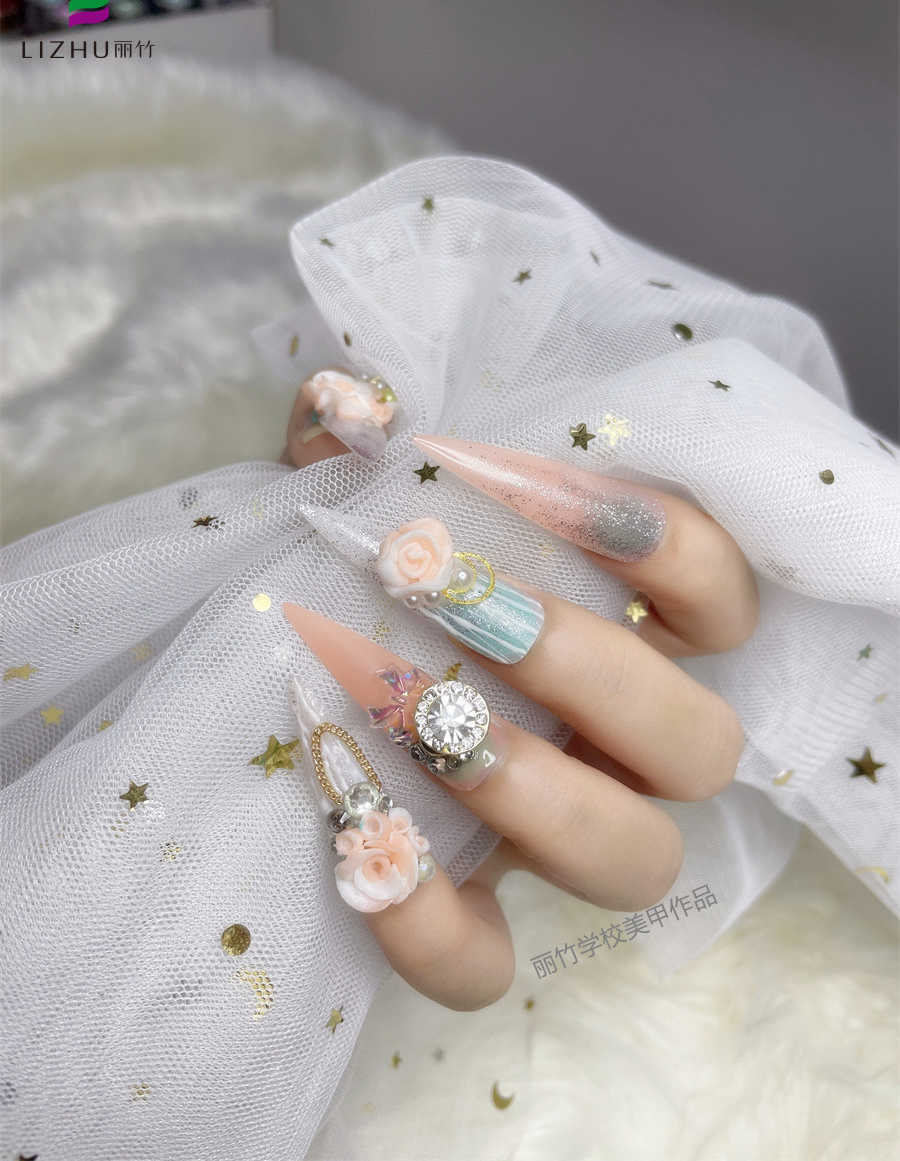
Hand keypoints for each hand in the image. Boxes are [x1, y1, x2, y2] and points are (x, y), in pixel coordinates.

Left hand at [282, 410, 755, 1009]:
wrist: (269, 678)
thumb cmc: (342, 577)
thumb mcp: (348, 498)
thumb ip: (356, 446)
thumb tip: (350, 406)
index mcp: (621, 632)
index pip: (718, 597)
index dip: (669, 548)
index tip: (549, 492)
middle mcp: (613, 743)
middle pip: (700, 743)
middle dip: (590, 667)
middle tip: (455, 598)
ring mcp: (549, 835)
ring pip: (637, 859)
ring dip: (538, 792)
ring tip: (422, 720)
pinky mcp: (468, 911)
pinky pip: (486, 964)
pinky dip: (430, 922)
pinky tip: (358, 846)